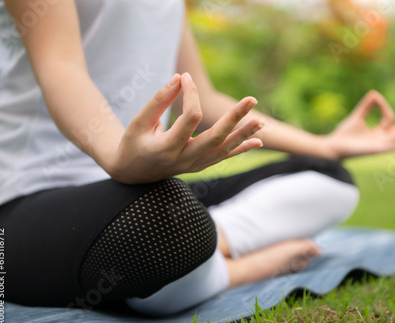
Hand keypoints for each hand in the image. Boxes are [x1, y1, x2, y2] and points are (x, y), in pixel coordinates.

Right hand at [106, 73, 263, 183]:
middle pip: (215, 138)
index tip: (186, 78)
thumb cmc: (134, 143)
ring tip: (261, 120)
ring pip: (224, 151)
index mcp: (166, 148)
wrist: (133, 173)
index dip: (191, 95)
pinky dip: (241, 149)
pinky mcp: (200, 166)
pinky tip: (258, 141)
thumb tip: (180, 78)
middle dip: (235, 119)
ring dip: (244, 135)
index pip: (189, 118)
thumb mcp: (140, 121)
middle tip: (252, 99)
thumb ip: (159, 100)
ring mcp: (194, 166)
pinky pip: (223, 158)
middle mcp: (184, 160)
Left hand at [326, 90, 394, 159]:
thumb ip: (366, 106)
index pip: (390, 118)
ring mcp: (380, 145)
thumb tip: (374, 93)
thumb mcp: (357, 117)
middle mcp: (382, 140)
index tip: (375, 98)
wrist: (333, 145)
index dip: (383, 106)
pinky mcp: (375, 150)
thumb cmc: (344, 134)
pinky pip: (391, 147)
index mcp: (379, 133)